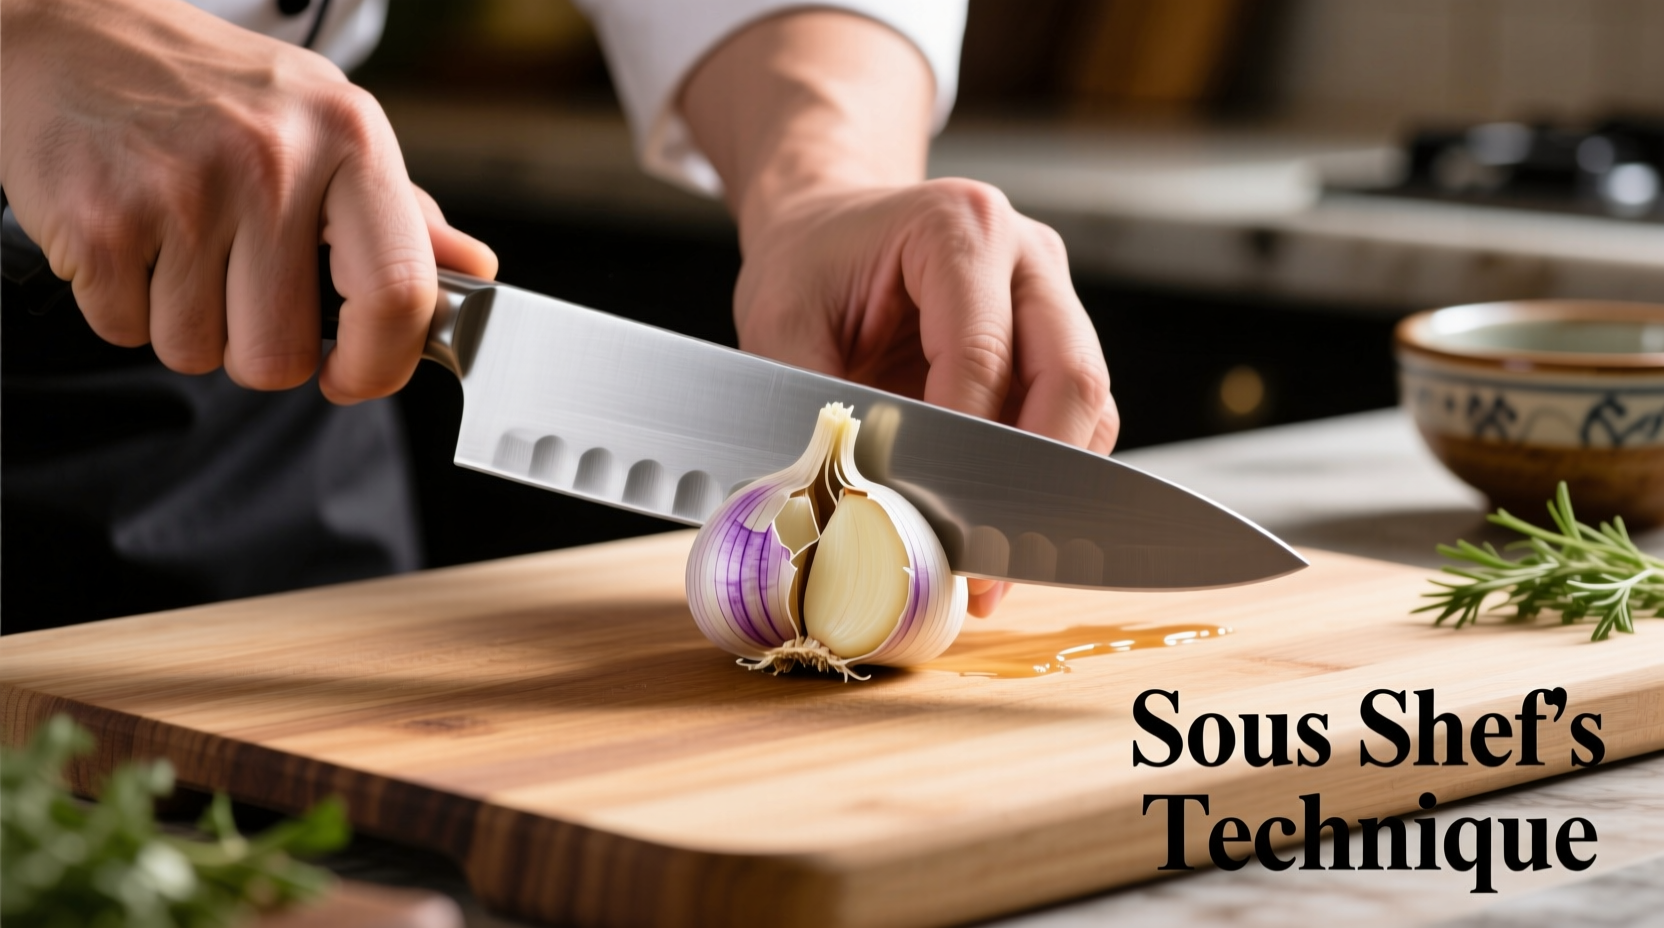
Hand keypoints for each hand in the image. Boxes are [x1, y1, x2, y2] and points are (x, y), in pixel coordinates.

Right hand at [0, 0, 496, 402]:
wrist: (70, 31)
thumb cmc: (215, 92)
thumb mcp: (326, 126)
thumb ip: (400, 214)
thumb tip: (473, 273)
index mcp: (349, 137)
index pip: (399, 293)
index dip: (380, 364)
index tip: (354, 376)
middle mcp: (272, 162)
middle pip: (282, 356)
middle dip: (259, 347)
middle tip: (240, 286)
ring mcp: (182, 192)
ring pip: (200, 353)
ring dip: (188, 325)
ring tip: (181, 247)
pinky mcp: (99, 222)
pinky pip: (128, 331)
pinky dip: (125, 307)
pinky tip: (134, 239)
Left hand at [682, 11, 1118, 615]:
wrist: (828, 227)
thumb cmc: (807, 267)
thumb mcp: (779, 324)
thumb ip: (812, 406)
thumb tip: (836, 502)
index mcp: (959, 228)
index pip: (984, 356)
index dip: (962, 451)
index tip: (934, 522)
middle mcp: (1026, 255)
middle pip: (1071, 381)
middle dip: (1033, 484)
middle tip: (986, 564)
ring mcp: (1054, 296)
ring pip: (1090, 408)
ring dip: (1049, 493)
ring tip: (992, 567)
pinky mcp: (1058, 340)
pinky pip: (1079, 419)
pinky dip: (1047, 480)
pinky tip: (998, 530)